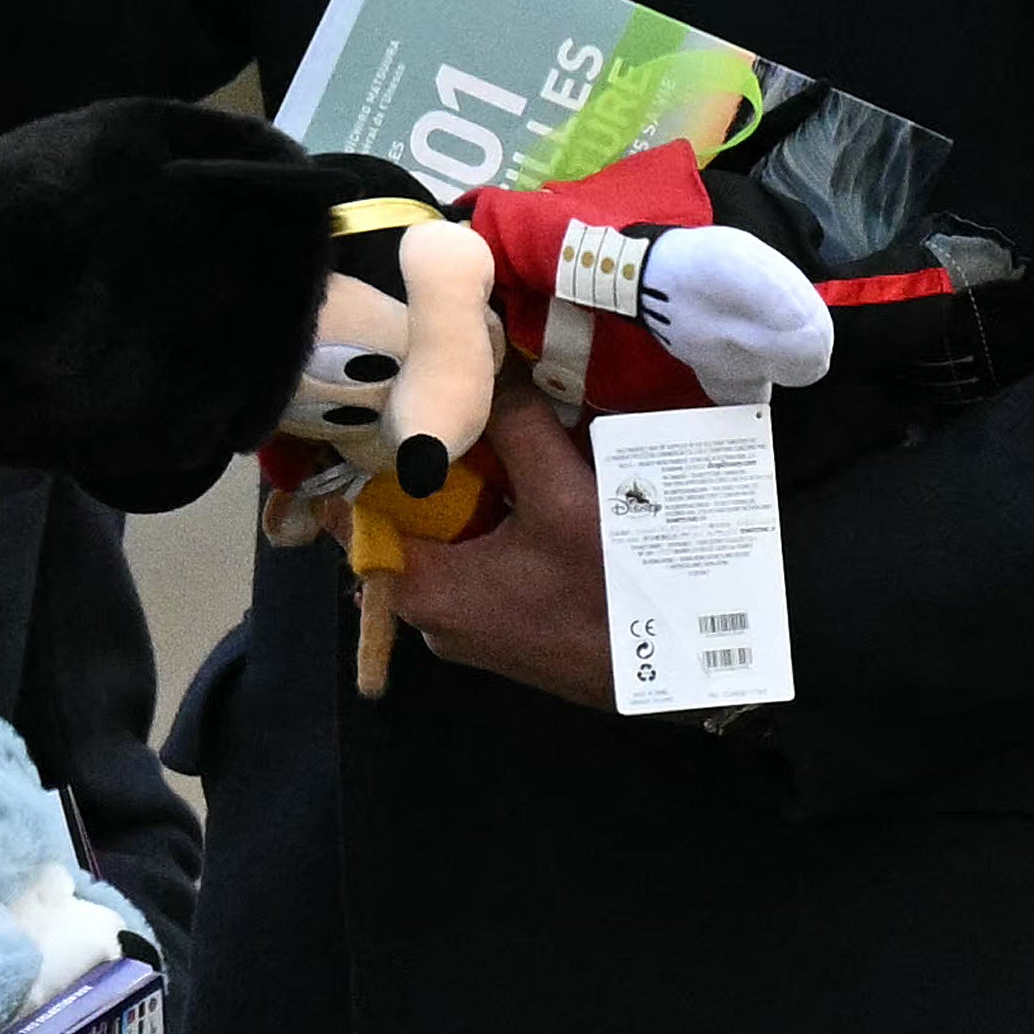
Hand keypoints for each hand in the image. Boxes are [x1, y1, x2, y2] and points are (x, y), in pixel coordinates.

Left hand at [384, 374, 615, 707]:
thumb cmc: (608, 590)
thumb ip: (516, 426)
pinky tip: (528, 484)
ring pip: (446, 540)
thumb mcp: (563, 496)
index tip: (388, 403)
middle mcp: (429, 616)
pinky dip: (494, 522)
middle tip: (455, 404)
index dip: (368, 454)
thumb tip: (485, 358)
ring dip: (469, 491)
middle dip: (430, 464)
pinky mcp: (503, 627)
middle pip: (405, 522)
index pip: (354, 513)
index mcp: (420, 589)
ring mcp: (467, 625)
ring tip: (496, 435)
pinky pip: (478, 561)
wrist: (680, 675)